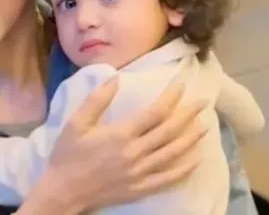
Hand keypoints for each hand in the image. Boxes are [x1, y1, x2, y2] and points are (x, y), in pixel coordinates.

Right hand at [45, 77, 205, 210]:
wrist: (64, 191)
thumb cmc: (67, 154)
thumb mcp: (76, 123)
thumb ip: (96, 100)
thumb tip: (115, 78)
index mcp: (120, 134)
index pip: (154, 112)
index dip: (171, 97)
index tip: (181, 84)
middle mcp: (135, 153)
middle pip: (169, 131)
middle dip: (188, 114)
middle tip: (203, 101)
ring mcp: (140, 173)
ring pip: (173, 153)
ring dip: (191, 138)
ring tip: (205, 125)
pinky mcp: (140, 189)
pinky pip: (168, 178)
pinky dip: (184, 168)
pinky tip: (195, 159)